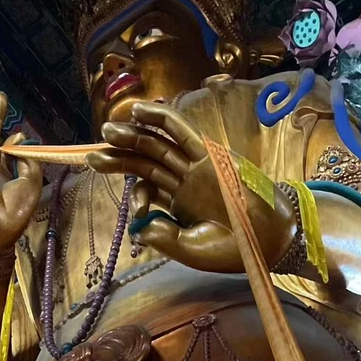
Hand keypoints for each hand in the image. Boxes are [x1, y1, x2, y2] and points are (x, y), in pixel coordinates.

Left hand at [87, 101, 294, 273]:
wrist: (268, 241)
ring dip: (132, 136)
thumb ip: (164, 239)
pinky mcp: (208, 155)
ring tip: (108, 131)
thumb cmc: (233, 248)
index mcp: (178, 204)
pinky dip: (161, 119)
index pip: (147, 189)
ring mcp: (195, 167)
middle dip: (119, 157)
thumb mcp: (191, 249)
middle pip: (144, 163)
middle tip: (92, 156)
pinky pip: (181, 132)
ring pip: (157, 146)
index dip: (135, 196)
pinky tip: (139, 111)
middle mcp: (183, 182)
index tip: (134, 213)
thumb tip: (139, 227)